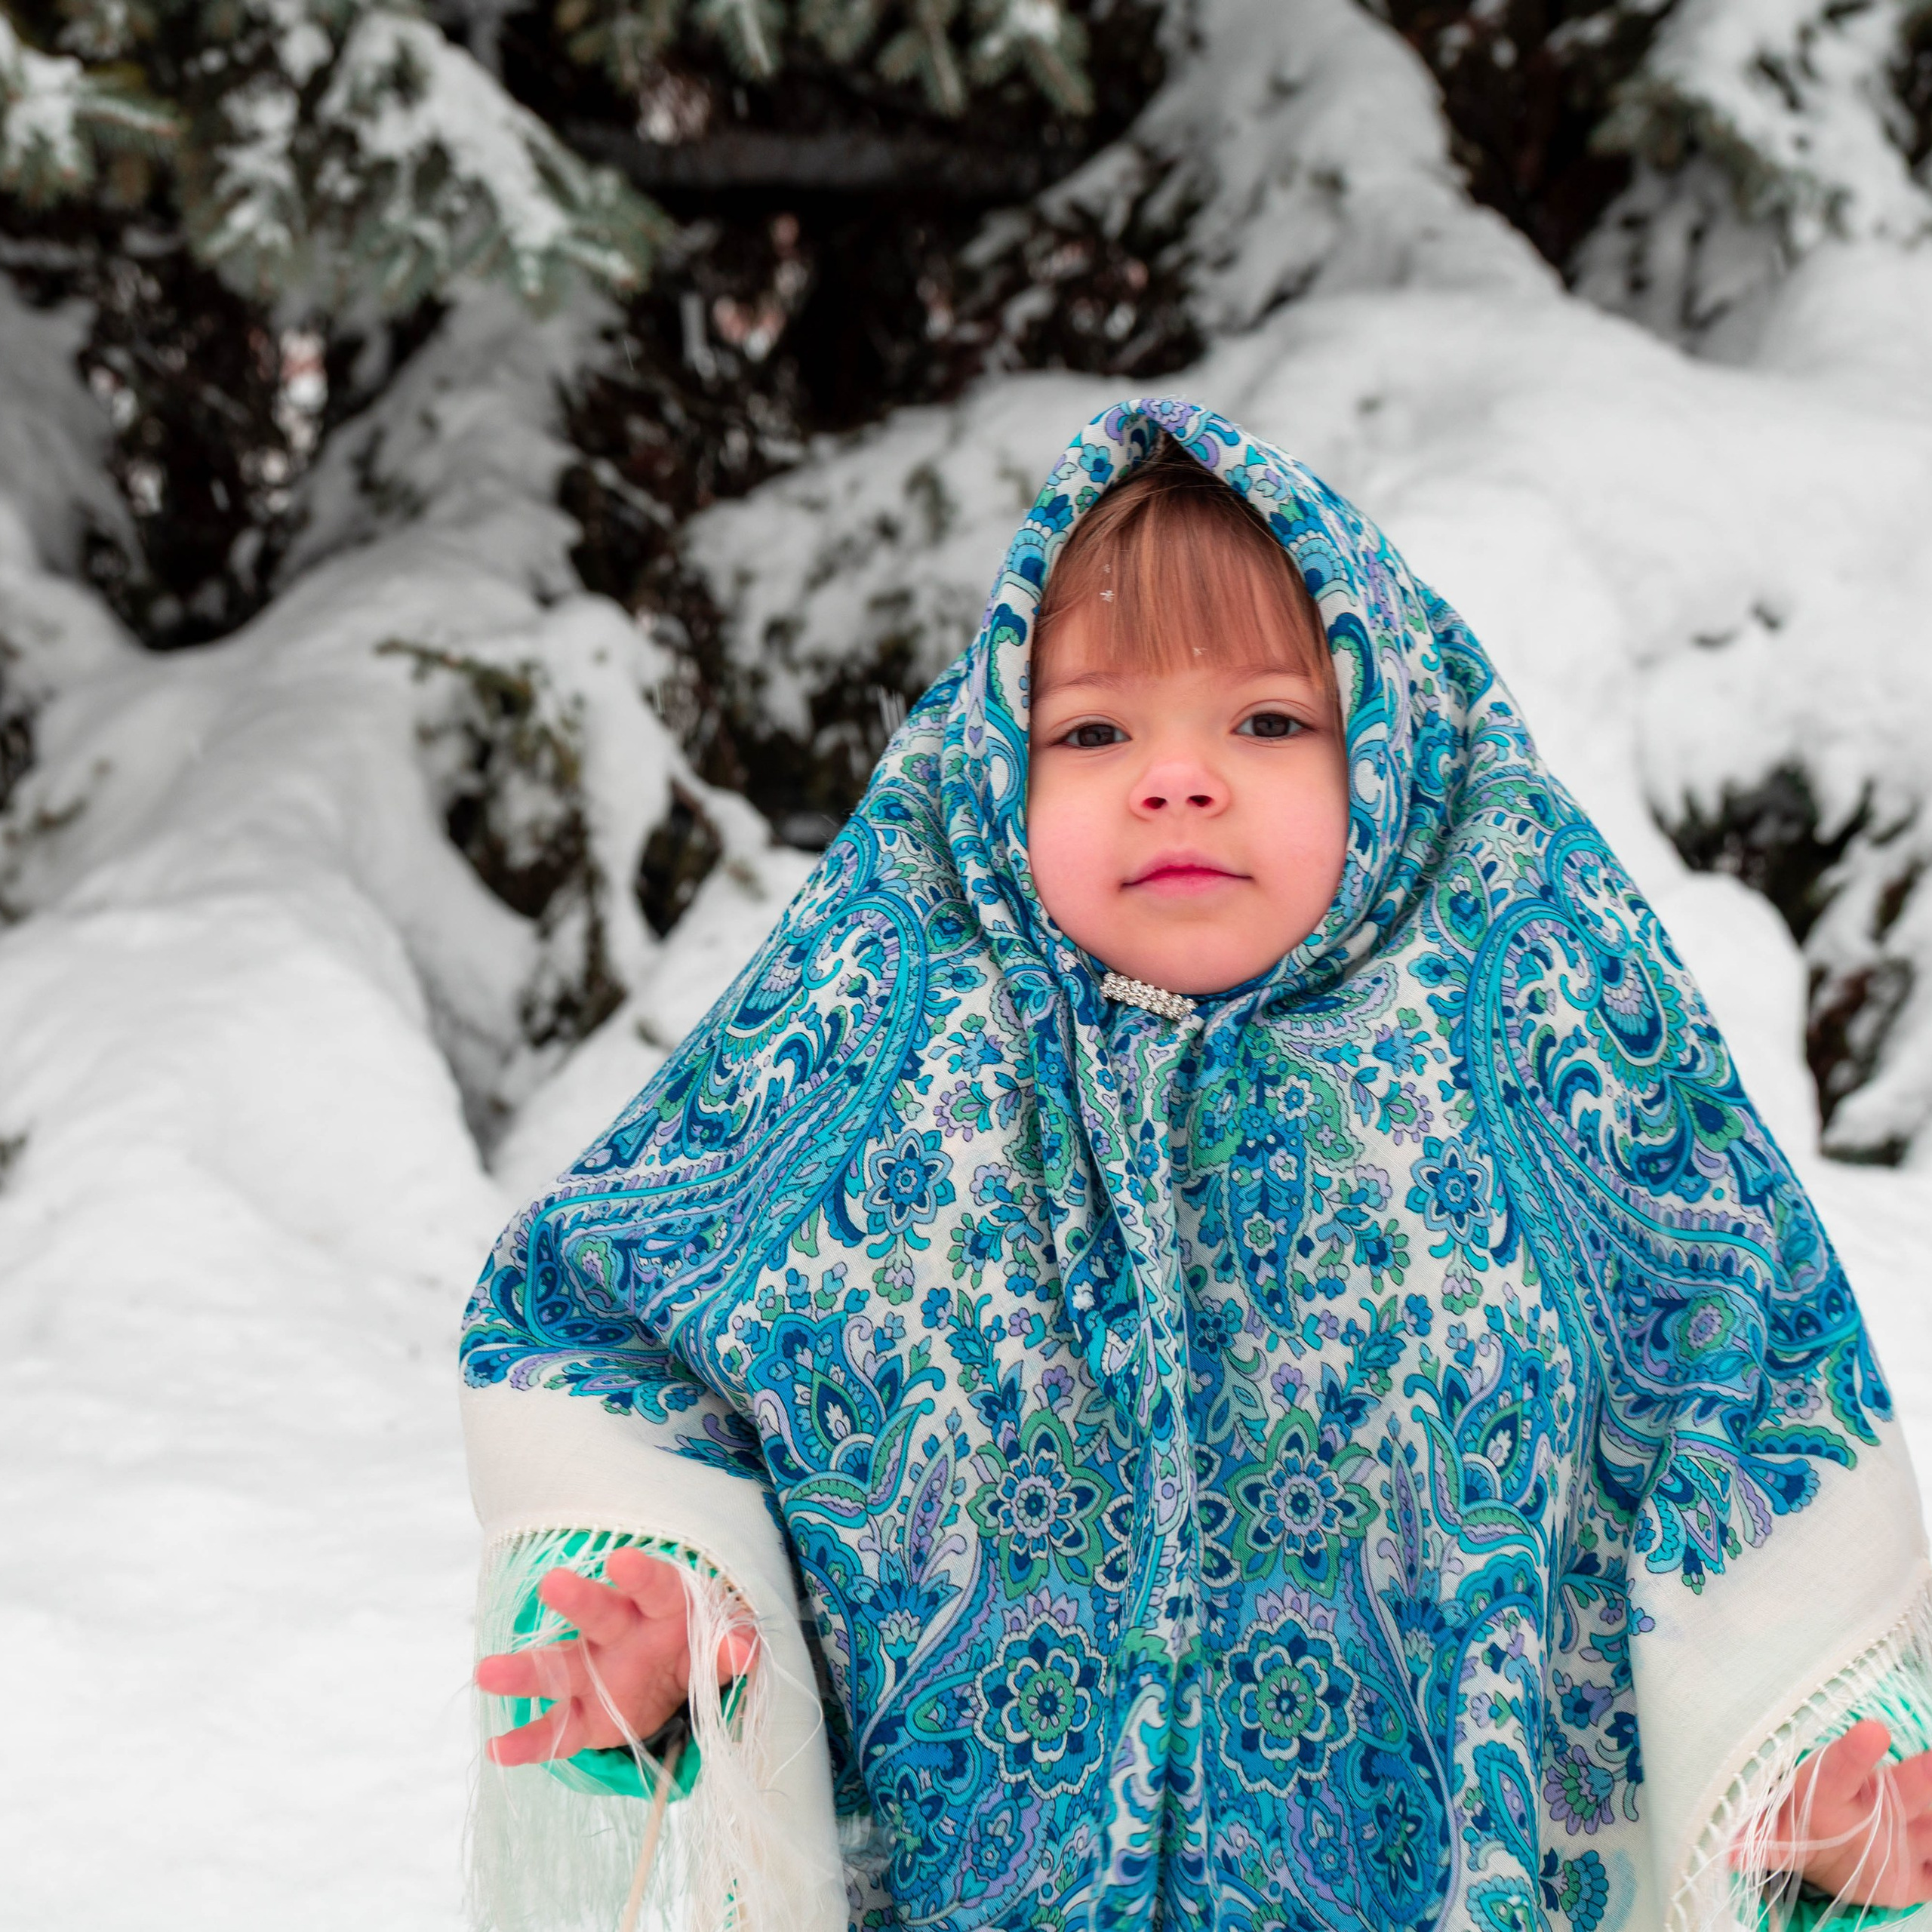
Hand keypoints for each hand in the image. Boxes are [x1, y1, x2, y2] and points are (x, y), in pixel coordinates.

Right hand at [475, 1548, 756, 1767]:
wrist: (679, 1676)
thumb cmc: (699, 1640)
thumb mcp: (727, 1640)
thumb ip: (734, 1642)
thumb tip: (743, 1648)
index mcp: (661, 1605)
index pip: (653, 1585)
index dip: (640, 1575)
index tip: (622, 1561)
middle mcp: (620, 1632)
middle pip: (598, 1614)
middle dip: (579, 1601)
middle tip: (552, 1584)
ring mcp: (595, 1672)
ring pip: (558, 1667)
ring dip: (525, 1670)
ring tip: (487, 1673)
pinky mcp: (586, 1717)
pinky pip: (556, 1729)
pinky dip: (529, 1740)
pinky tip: (499, 1748)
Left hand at [1762, 1719, 1931, 1905]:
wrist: (1833, 1858)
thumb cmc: (1800, 1828)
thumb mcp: (1776, 1836)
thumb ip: (1758, 1841)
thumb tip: (1730, 1851)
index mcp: (1832, 1792)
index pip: (1841, 1767)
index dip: (1855, 1752)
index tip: (1873, 1731)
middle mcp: (1877, 1807)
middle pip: (1904, 1790)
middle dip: (1923, 1776)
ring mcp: (1905, 1838)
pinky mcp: (1922, 1874)